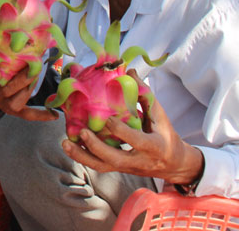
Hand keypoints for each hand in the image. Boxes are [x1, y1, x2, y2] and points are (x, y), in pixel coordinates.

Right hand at [0, 66, 57, 121]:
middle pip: (5, 91)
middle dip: (21, 79)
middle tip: (33, 66)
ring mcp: (2, 104)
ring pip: (17, 101)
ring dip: (30, 88)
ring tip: (37, 74)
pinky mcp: (14, 110)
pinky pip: (27, 115)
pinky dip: (41, 115)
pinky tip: (54, 115)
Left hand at [61, 71, 202, 184]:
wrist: (173, 164)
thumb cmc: (165, 135)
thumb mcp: (160, 116)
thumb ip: (145, 95)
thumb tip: (129, 70)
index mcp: (154, 146)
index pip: (137, 141)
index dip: (122, 131)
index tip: (108, 120)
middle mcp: (139, 160)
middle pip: (116, 159)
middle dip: (97, 147)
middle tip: (82, 131)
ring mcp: (127, 167)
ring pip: (103, 167)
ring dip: (82, 156)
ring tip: (65, 143)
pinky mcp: (117, 169)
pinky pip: (99, 166)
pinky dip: (82, 157)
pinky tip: (68, 146)